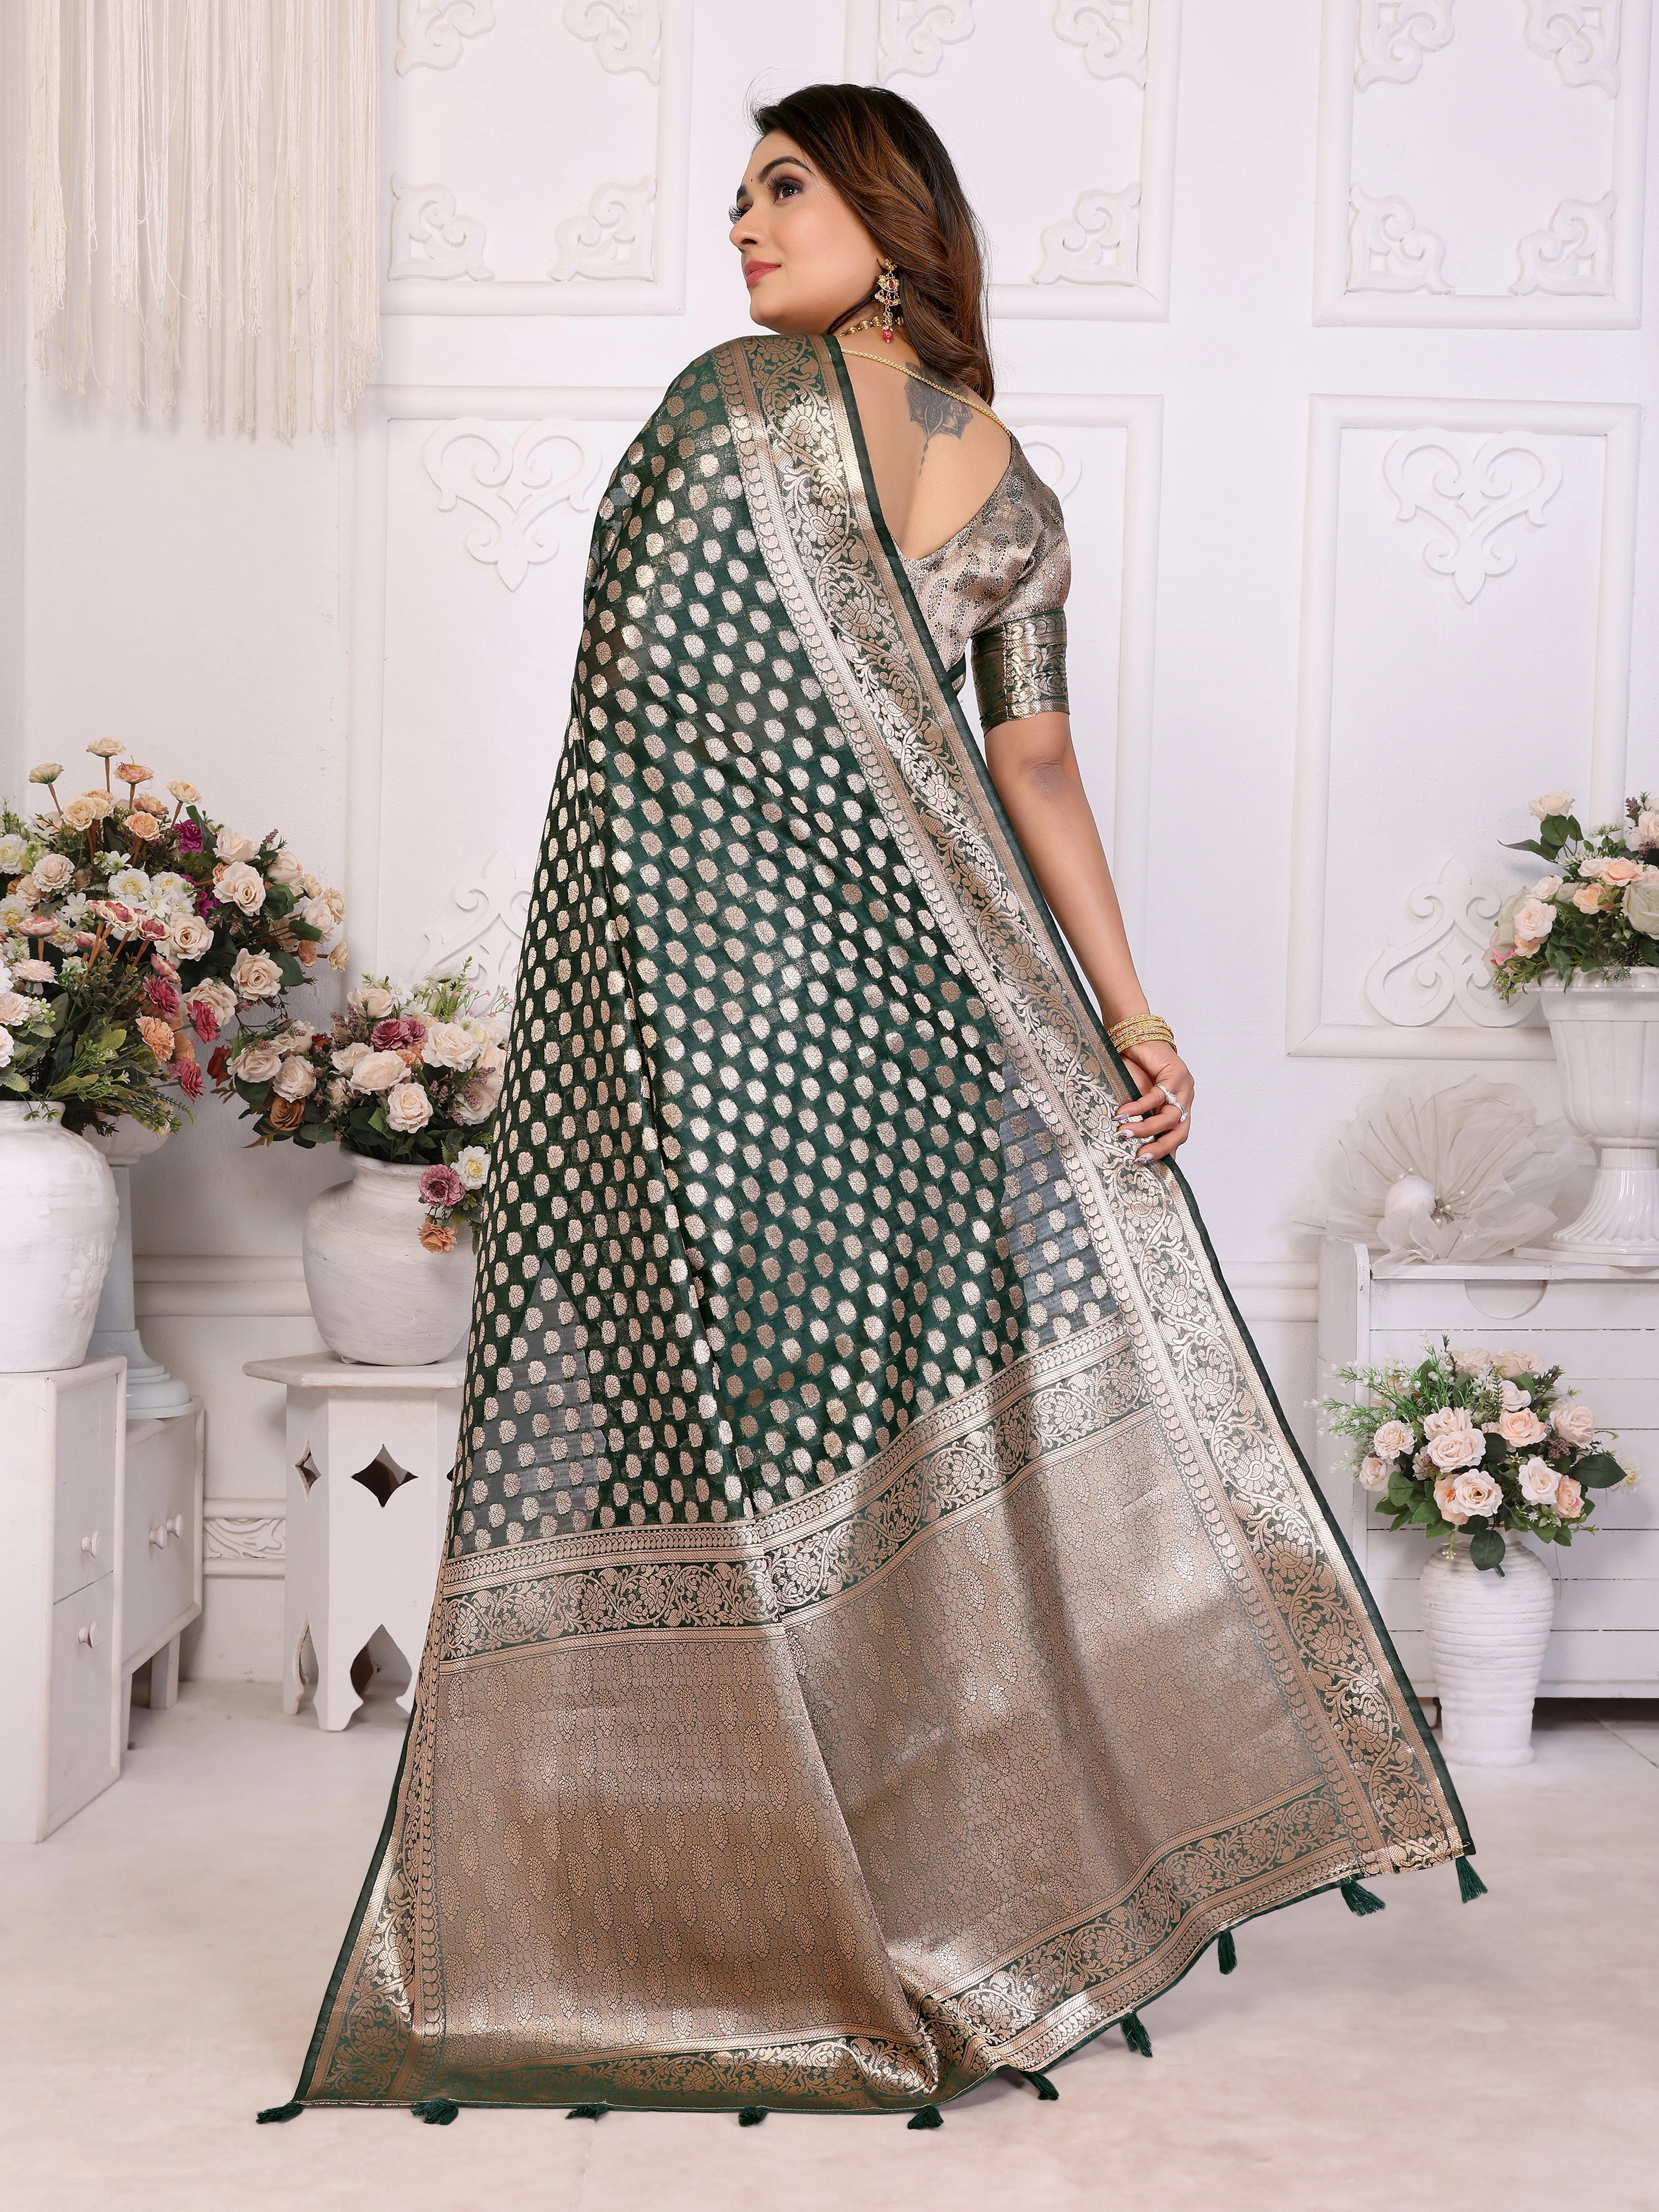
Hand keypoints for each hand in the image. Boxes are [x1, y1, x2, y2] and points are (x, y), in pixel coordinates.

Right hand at [1113, 1040, 1192, 1162]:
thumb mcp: (1134, 1100)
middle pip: (1180, 1132)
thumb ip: (1137, 1119)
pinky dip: (1140, 1107)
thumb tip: (1126, 1146)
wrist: (1133, 1038)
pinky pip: (1158, 1096)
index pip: (1176, 1138)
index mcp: (1177, 1110)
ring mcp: (1184, 1088)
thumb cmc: (1132, 1070)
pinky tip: (1123, 1113)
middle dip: (1161, 1148)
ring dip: (1146, 1128)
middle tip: (1140, 1158)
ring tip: (1124, 1133)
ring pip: (1170, 1116)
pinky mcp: (1176, 1073)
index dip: (1165, 1154)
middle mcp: (1184, 1101)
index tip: (1148, 1169)